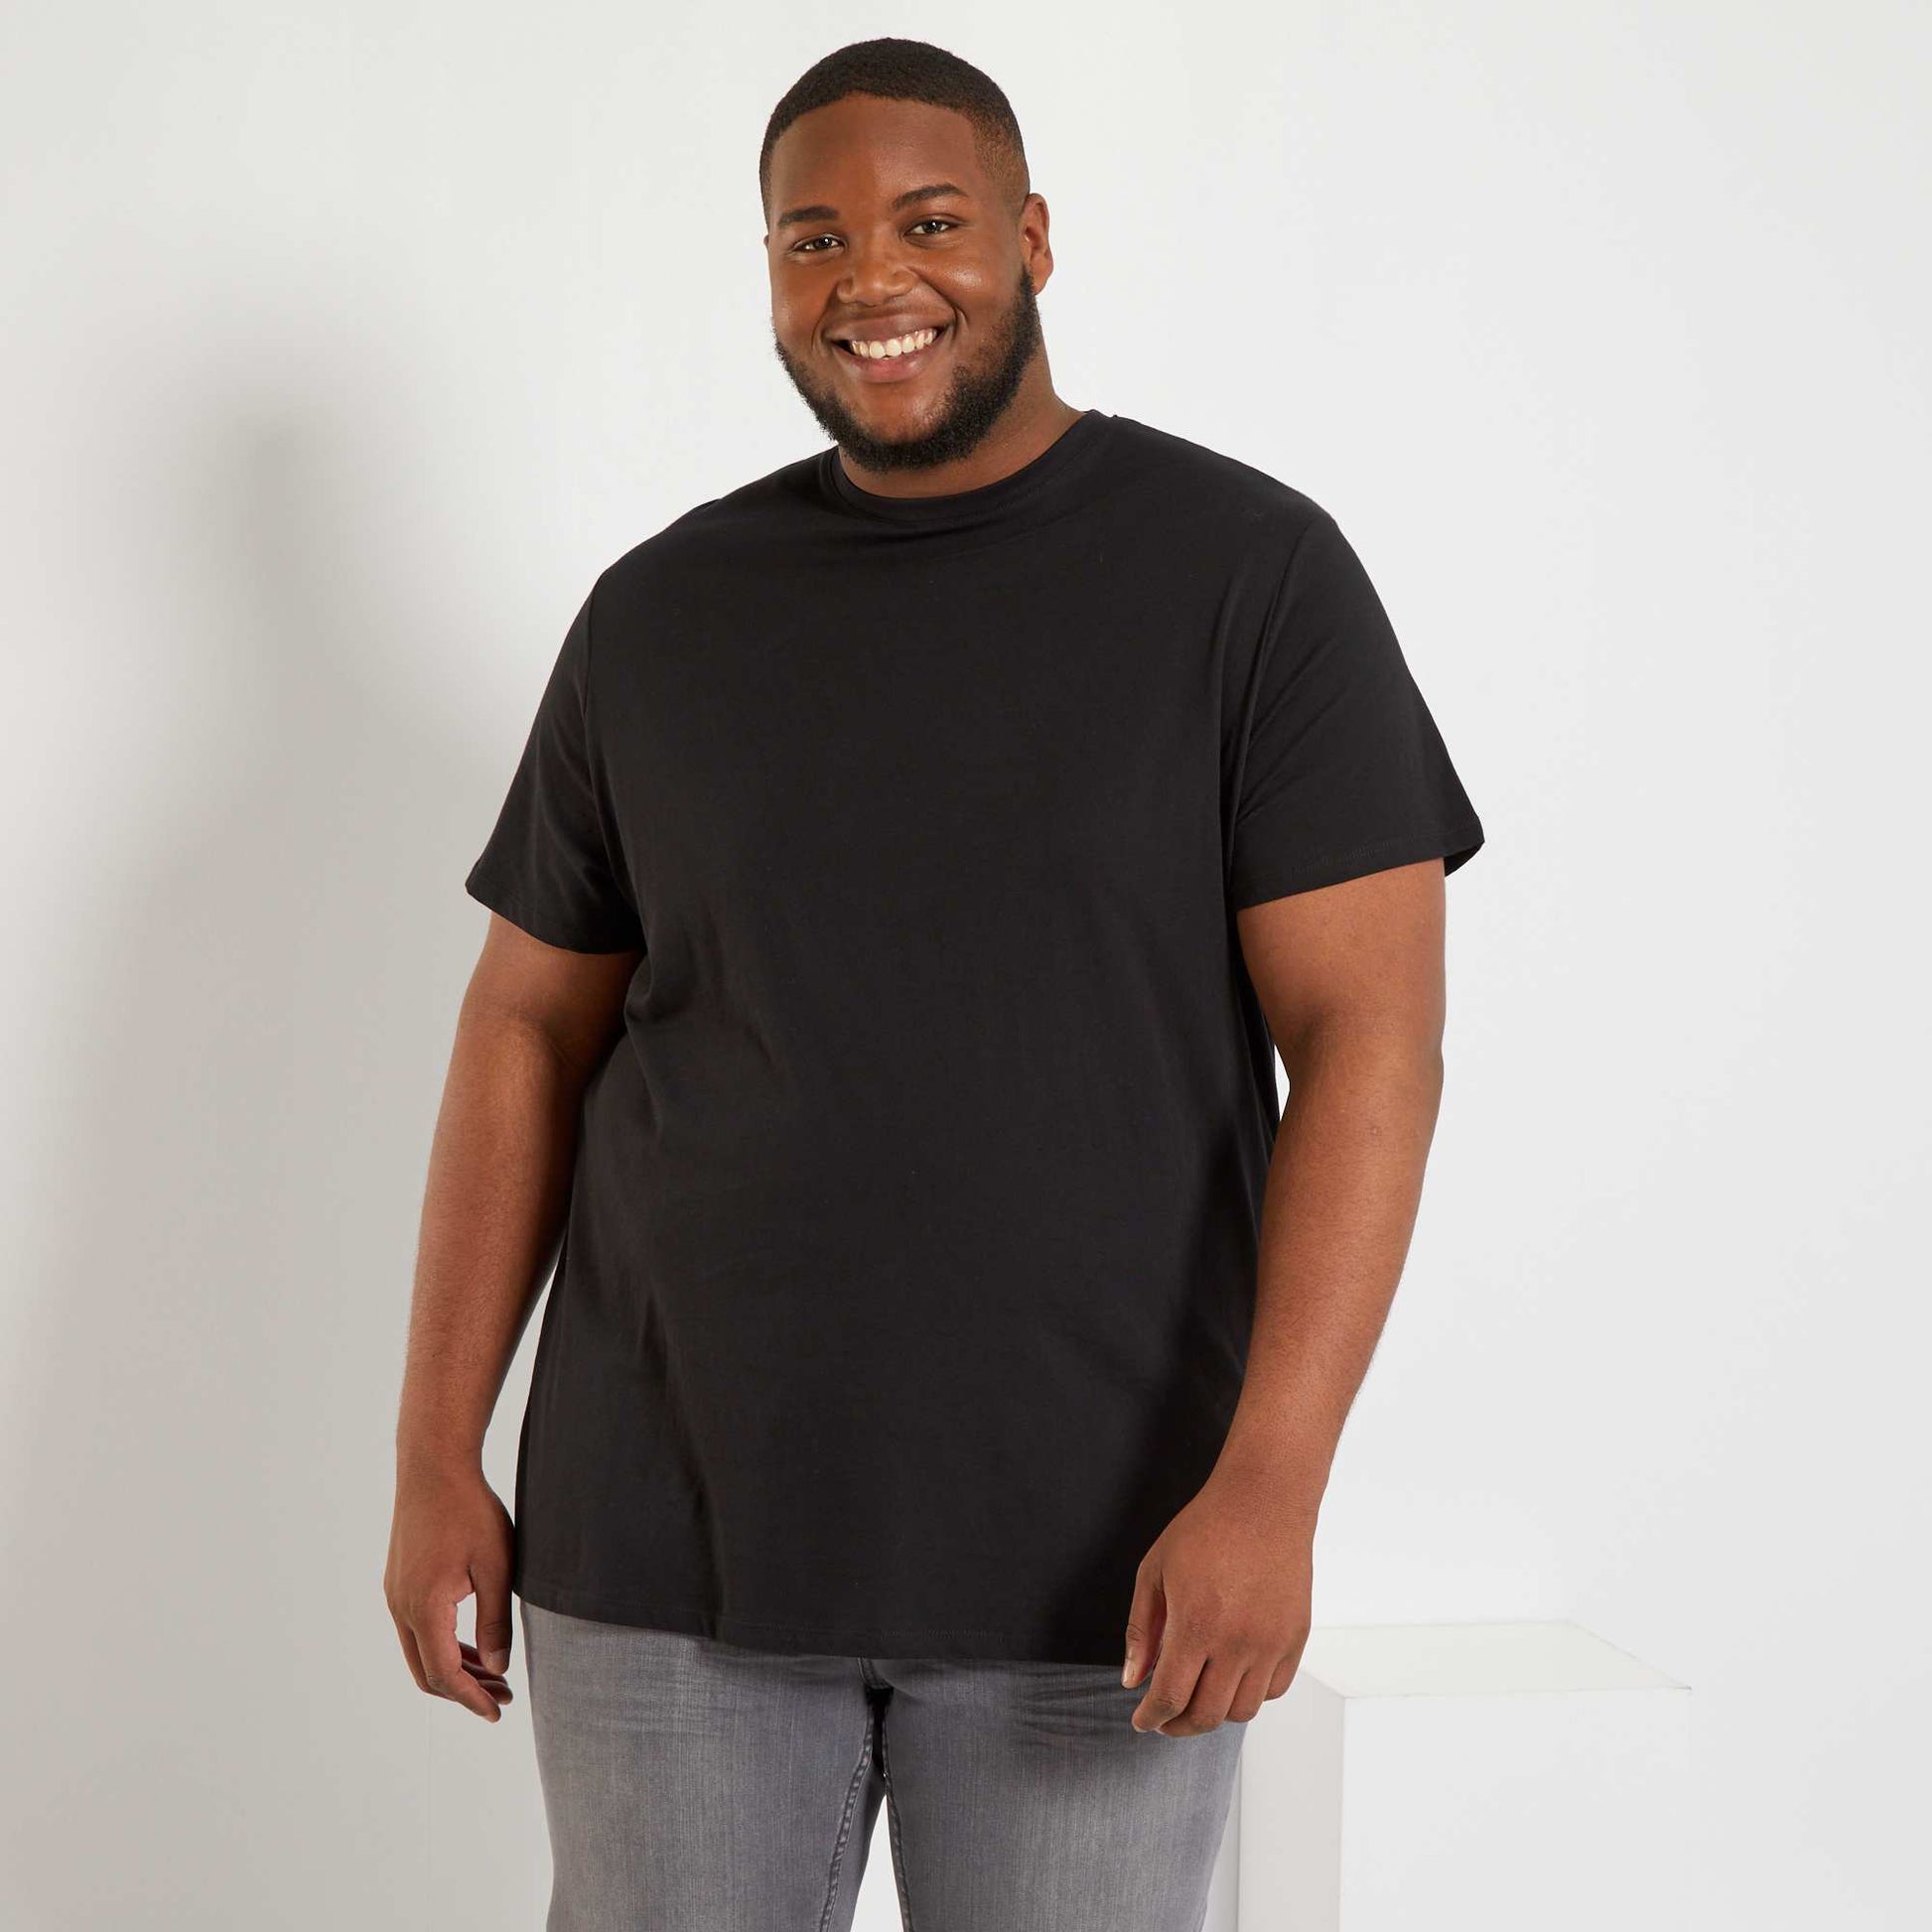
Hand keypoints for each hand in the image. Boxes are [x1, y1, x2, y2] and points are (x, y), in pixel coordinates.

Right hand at [383, 1463, 517, 1722]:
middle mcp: (401, 1607)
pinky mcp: (399, 1581)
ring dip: (454, 1668)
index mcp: (425, 1607)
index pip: (444, 1675)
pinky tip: (472, 1644)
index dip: (472, 1699)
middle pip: (426, 1672)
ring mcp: (395, 1594)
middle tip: (503, 1696)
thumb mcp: (496, 1566)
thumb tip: (498, 1667)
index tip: (497, 1713)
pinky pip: (417, 1629)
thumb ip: (496, 1621)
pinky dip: (443, 1645)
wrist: (433, 1466)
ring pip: (420, 1652)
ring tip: (495, 1674)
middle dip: (464, 1691)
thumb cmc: (470, 1510)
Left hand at [1121, 1461, 1314, 1734]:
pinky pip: (1273, 1690)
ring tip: (1197, 1695)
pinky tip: (1230, 1677)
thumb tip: (1133, 1680)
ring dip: (1215, 1712)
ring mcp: (1271, 1643)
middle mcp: (1237, 1642)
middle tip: (1165, 1718)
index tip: (1143, 1721)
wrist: (1263, 1501)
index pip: (1170, 1697)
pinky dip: (1249, 1694)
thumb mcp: (1154, 1571)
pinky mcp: (1295, 1638)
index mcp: (1196, 1624)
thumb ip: (1141, 1630)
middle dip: (1178, 1725)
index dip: (1151, 1717)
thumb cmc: (1205, 1529)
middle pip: (1206, 1715)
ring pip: (1242, 1711)